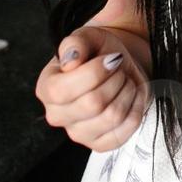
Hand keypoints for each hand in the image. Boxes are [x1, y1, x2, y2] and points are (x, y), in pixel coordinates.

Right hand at [36, 25, 150, 151]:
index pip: (63, 91)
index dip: (94, 73)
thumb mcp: (88, 37)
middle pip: (92, 104)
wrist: (119, 65)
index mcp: (46, 89)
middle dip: (115, 80)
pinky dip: (135, 108)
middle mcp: (57, 115)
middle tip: (118, 69)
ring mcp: (78, 133)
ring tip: (124, 80)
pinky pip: (125, 130)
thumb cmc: (99, 51)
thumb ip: (75, 44)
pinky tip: (130, 96)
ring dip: (127, 91)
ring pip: (112, 116)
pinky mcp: (101, 143)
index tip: (111, 58)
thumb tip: (70, 61)